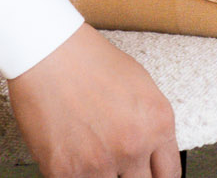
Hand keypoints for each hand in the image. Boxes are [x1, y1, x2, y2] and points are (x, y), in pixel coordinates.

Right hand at [7, 23, 180, 177]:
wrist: (46, 51)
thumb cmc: (87, 59)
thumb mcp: (139, 85)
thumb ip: (150, 126)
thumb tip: (150, 151)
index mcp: (157, 124)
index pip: (169, 174)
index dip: (156, 177)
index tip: (147, 176)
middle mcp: (134, 146)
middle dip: (128, 176)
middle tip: (114, 163)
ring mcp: (101, 162)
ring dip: (98, 174)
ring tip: (86, 151)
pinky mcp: (66, 171)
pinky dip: (71, 173)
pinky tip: (67, 152)